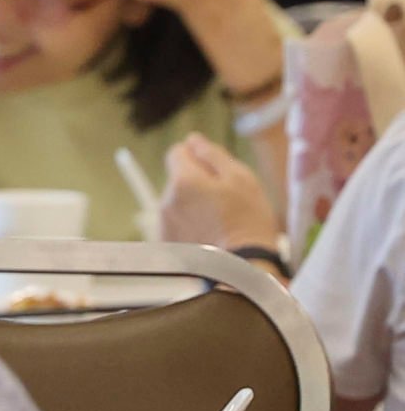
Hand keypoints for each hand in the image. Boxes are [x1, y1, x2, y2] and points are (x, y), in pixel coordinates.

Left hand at [156, 133, 282, 253]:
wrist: (242, 270)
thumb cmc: (247, 222)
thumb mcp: (241, 179)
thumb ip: (213, 155)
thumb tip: (193, 140)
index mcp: (183, 181)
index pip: (177, 152)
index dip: (197, 156)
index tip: (215, 170)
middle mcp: (166, 200)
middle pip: (178, 179)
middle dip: (198, 183)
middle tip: (226, 201)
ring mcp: (163, 223)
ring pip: (177, 202)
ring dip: (194, 205)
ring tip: (221, 222)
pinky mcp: (165, 243)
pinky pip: (177, 224)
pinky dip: (190, 225)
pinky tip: (211, 236)